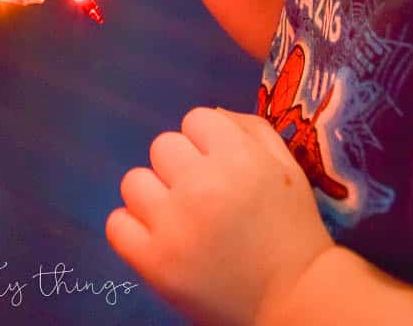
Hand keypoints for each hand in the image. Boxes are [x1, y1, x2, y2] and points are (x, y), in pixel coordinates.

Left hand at [106, 107, 333, 325]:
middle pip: (162, 146)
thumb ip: (250, 129)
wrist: (296, 300)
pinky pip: (116, 223)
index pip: (195, 119)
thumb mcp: (286, 167)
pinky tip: (159, 238)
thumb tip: (210, 114)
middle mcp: (200, 185)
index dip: (207, 143)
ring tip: (179, 218)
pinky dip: (132, 229)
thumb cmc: (292, 229)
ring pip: (133, 181)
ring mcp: (173, 225)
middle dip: (181, 166)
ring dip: (154, 195)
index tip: (222, 169)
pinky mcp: (153, 262)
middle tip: (203, 197)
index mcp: (237, 157)